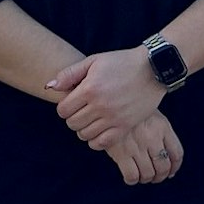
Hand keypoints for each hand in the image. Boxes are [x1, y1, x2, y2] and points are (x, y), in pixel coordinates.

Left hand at [50, 48, 165, 151]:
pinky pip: (102, 143)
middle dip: (73, 118)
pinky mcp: (125, 126)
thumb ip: (69, 74)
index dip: (64, 108)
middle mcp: (100, 105)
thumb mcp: (94, 61)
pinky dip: (96, 140)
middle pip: (72, 124)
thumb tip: (50, 86)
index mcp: (90, 88)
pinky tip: (99, 131)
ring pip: (85, 135)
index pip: (63, 110)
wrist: (153, 69)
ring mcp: (113, 118)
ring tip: (91, 120)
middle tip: (82, 111)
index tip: (72, 103)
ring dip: (84, 129)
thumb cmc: (122, 62)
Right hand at [103, 111, 183, 185]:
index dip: (175, 167)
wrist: (108, 100)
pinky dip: (132, 179)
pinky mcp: (121, 152)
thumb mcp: (150, 112)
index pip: (177, 154)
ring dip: (146, 178)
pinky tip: (130, 176)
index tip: (170, 171)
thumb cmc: (128, 107)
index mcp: (162, 127)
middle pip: (164, 167)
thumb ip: (160, 131)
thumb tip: (169, 157)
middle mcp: (152, 137)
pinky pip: (132, 175)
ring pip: (148, 174)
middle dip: (160, 176)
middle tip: (154, 176)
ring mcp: (137, 146)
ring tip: (141, 176)